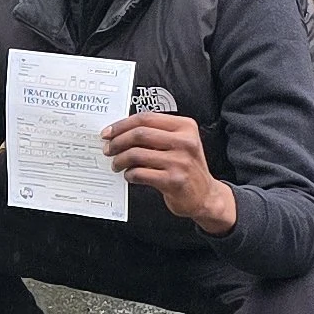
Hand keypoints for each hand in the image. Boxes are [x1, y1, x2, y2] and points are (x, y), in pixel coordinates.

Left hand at [102, 110, 237, 233]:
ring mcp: (180, 162)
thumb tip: (120, 132)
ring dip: (120, 160)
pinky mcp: (173, 181)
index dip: (122, 124)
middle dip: (117, 141)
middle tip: (108, 149)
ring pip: (137, 154)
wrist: (205, 195)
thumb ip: (156, 134)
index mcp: (185, 127)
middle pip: (139, 134)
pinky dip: (129, 174)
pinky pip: (140, 174)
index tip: (108, 132)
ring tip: (116, 164)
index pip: (146, 118)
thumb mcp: (179, 143)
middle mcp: (185, 142)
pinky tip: (129, 176)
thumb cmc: (186, 168)